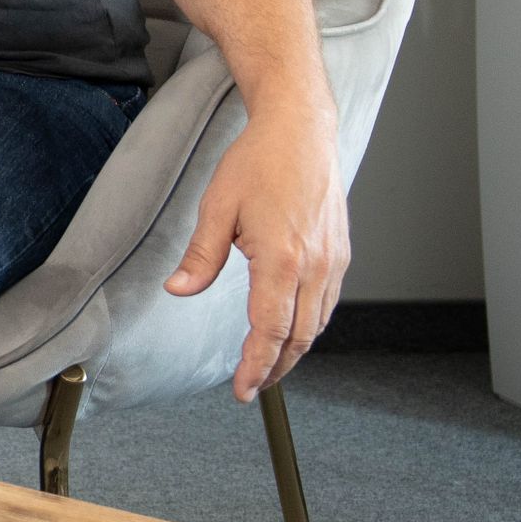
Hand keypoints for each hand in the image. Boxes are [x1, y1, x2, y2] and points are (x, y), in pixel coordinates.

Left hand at [163, 104, 349, 400]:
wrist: (300, 131)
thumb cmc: (258, 163)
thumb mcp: (217, 207)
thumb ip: (200, 255)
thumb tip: (179, 289)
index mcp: (283, 259)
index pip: (270, 330)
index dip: (256, 365)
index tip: (242, 390)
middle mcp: (316, 265)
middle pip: (299, 337)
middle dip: (276, 368)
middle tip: (252, 388)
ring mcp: (334, 260)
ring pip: (317, 323)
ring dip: (294, 350)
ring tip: (268, 366)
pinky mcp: (341, 252)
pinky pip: (327, 302)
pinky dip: (309, 324)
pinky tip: (291, 328)